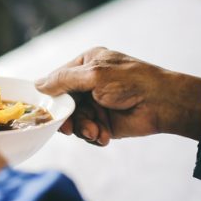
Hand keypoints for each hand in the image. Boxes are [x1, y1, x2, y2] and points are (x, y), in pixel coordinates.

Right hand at [35, 47, 200, 144]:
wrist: (164, 104)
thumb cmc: (132, 81)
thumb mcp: (94, 75)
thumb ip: (64, 80)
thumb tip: (36, 84)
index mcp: (86, 64)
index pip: (57, 80)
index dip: (51, 96)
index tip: (46, 110)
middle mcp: (88, 83)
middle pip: (64, 103)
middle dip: (68, 118)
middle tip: (69, 129)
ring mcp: (96, 103)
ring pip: (74, 120)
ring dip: (82, 128)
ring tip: (95, 131)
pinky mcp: (104, 121)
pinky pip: (88, 131)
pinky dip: (93, 135)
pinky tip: (103, 136)